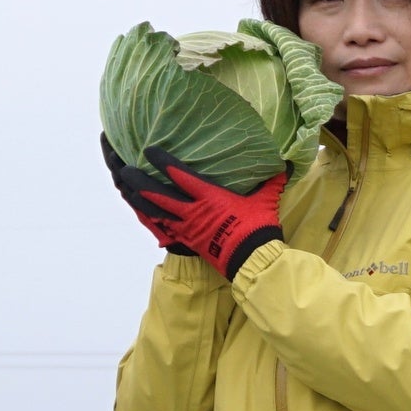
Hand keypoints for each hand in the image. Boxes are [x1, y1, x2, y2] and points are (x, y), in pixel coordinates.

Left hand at [103, 135, 285, 277]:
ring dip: (140, 200)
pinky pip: (165, 228)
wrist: (252, 260)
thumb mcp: (266, 200)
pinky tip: (144, 213)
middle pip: (159, 194)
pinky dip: (152, 219)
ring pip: (157, 211)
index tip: (150, 150)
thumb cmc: (258, 228)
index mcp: (210, 197)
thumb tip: (285, 163)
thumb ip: (271, 181)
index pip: (181, 175)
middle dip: (140, 181)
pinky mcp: (189, 241)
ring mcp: (189, 228)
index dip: (163, 162)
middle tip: (125, 168)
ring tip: (127, 188)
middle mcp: (193, 211)